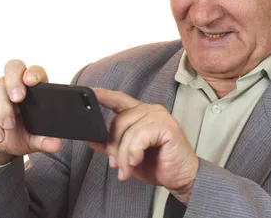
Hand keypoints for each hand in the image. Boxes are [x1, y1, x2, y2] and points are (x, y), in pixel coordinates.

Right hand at [0, 59, 62, 164]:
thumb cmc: (16, 135)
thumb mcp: (31, 141)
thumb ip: (44, 141)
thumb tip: (56, 144)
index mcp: (32, 89)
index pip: (35, 71)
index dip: (33, 73)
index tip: (32, 81)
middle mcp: (14, 83)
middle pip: (14, 67)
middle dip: (15, 81)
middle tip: (18, 99)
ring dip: (4, 110)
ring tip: (8, 127)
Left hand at [87, 88, 198, 203]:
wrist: (181, 178)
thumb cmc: (159, 164)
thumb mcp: (128, 156)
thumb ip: (111, 145)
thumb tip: (91, 139)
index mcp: (140, 113)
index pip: (118, 99)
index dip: (103, 95)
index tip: (89, 92)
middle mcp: (149, 110)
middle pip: (118, 120)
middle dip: (113, 146)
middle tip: (115, 164)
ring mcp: (159, 116)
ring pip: (128, 132)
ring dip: (124, 155)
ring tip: (127, 169)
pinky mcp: (166, 126)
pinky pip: (139, 137)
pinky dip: (134, 152)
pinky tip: (137, 161)